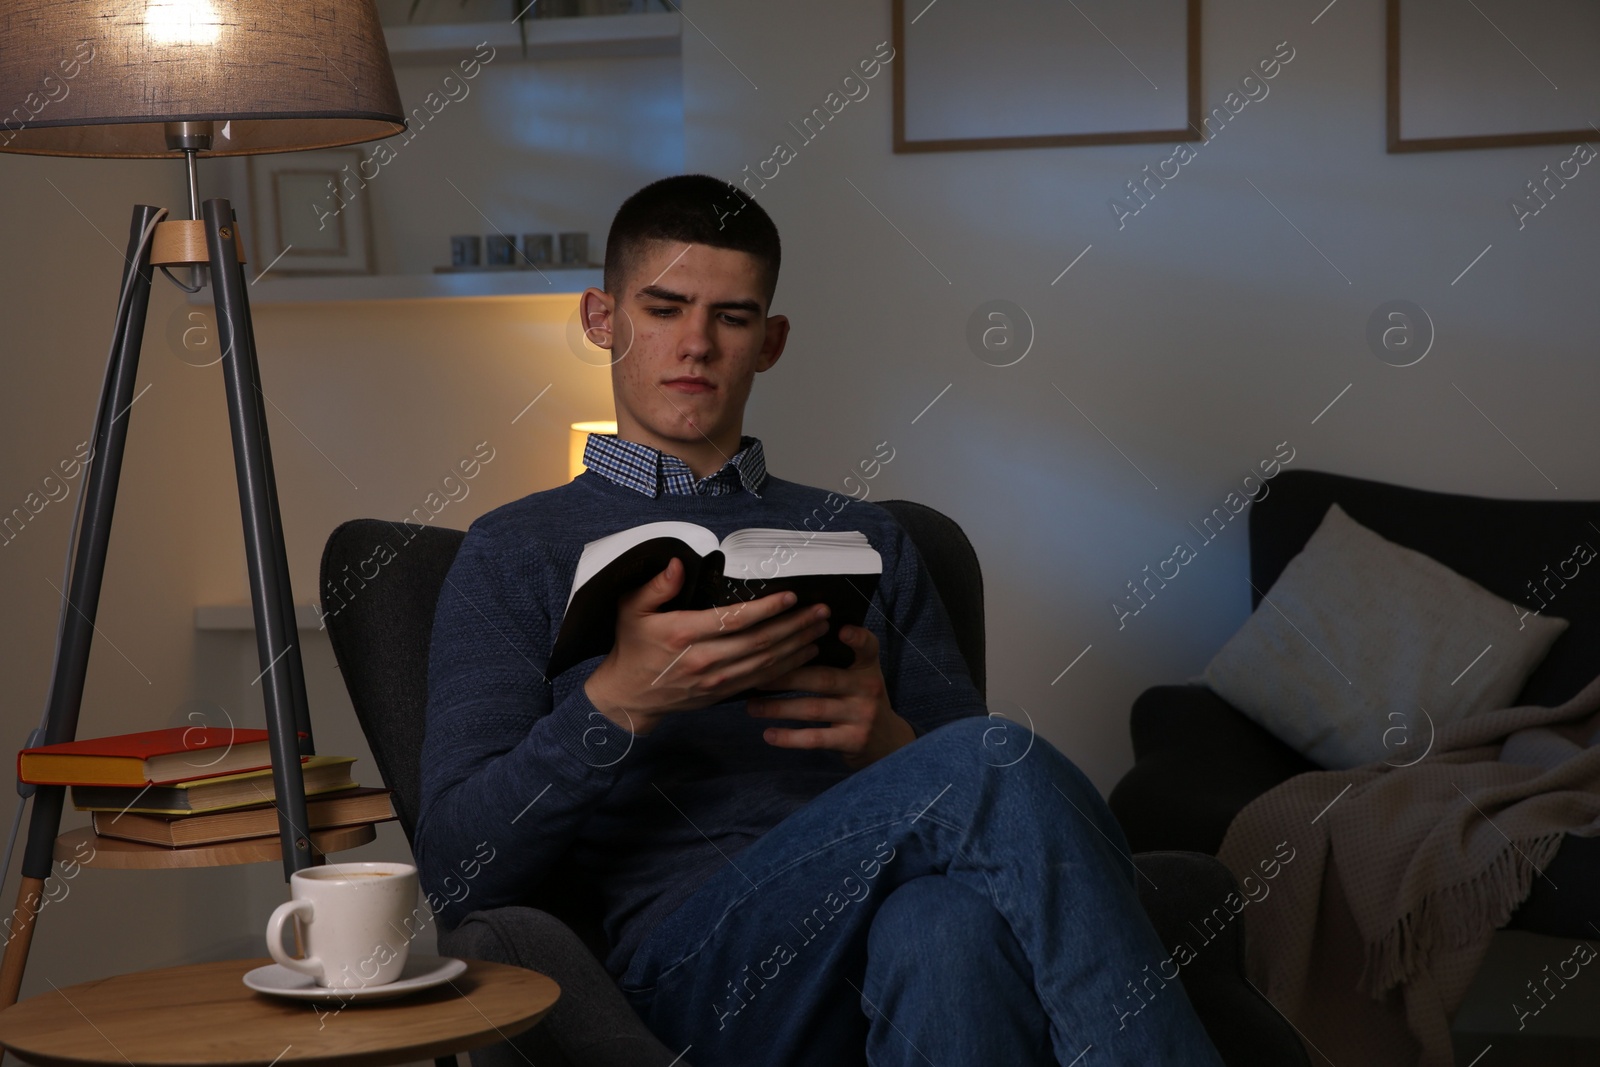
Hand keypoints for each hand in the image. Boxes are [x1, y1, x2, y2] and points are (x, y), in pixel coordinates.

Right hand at [584, 557, 833, 735]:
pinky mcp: (721, 694)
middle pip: (760, 642)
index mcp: (683, 634)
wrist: (627, 696)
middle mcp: (703, 659)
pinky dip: (787, 667)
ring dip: (798, 645)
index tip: (792, 596)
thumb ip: (657, 586)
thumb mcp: (632, 609)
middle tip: (821, 611)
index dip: (767, 609)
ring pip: (766, 663)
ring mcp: (715, 680)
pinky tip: (804, 653)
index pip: (735, 620)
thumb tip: (680, 563)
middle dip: (795, 625)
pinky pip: (761, 680)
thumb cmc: (631, 646)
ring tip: (821, 628)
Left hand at [745, 623, 915, 769]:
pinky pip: (816, 738)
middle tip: (758, 676)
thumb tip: (789, 642)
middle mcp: (868, 688)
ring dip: (779, 708)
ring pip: (814, 709)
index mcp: (868, 667)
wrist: (887, 741)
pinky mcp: (853, 741)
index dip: (857, 638)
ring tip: (752, 707)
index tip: (840, 630)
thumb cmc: (860, 699)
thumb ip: (838, 659)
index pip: (868, 647)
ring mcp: (862, 716)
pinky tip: (769, 735)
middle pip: (824, 678)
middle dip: (787, 677)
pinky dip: (790, 738)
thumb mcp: (860, 676)